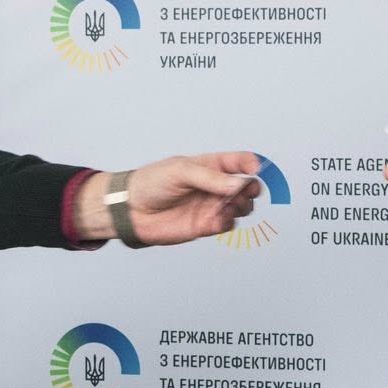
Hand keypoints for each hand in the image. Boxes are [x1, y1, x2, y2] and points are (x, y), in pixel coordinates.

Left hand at [77, 152, 260, 245]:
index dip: (252, 164)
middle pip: (246, 186)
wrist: (132, 210)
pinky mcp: (206, 225)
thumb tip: (239, 184)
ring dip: (241, 206)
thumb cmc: (152, 183)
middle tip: (245, 192)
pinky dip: (229, 222)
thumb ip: (211, 178)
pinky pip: (227, 224)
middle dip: (251, 188)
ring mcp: (212, 206)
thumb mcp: (181, 171)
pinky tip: (219, 219)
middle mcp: (215, 186)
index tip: (255, 169)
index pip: (240, 162)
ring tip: (229, 206)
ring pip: (241, 207)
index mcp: (211, 166)